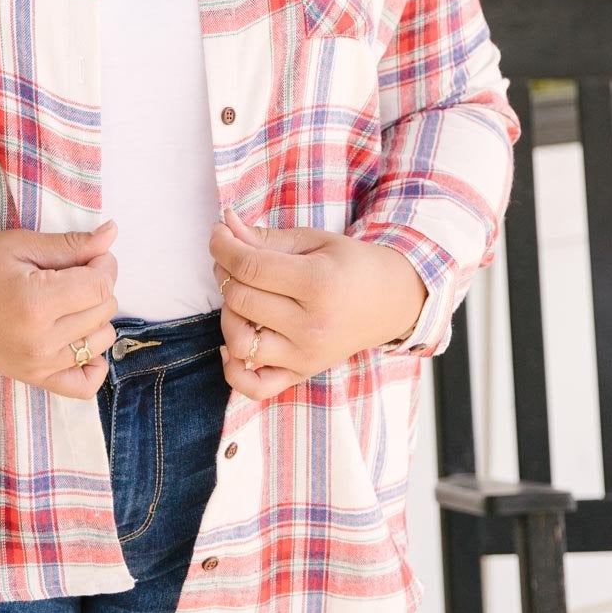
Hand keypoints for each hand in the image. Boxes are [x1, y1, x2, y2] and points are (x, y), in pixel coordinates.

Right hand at [0, 220, 119, 398]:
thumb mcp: (19, 245)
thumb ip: (70, 245)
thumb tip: (111, 233)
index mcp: (34, 303)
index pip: (100, 286)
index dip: (103, 264)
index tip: (87, 254)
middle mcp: (39, 341)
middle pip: (103, 311)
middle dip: (98, 285)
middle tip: (71, 272)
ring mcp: (37, 365)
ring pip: (101, 341)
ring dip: (95, 316)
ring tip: (67, 300)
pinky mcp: (33, 379)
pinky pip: (84, 385)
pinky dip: (92, 362)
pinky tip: (79, 339)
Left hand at [208, 206, 427, 402]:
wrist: (392, 301)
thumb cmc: (352, 265)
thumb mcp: (314, 241)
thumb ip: (266, 238)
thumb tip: (224, 225)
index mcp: (318, 284)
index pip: (249, 267)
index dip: (223, 246)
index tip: (219, 234)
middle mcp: (312, 325)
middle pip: (240, 300)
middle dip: (224, 273)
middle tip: (232, 259)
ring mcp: (307, 355)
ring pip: (240, 342)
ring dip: (228, 315)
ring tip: (242, 298)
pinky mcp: (303, 373)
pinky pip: (254, 386)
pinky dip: (233, 369)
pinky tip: (234, 343)